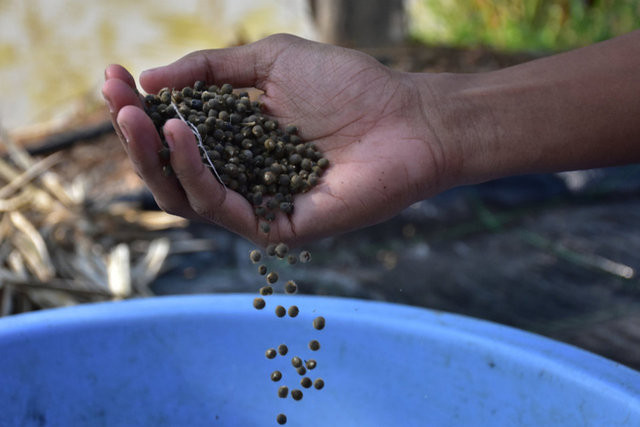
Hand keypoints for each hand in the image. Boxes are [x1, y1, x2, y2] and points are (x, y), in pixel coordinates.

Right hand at [102, 34, 445, 246]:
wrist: (407, 118)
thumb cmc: (349, 87)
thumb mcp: (271, 62)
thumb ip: (212, 69)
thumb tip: (150, 77)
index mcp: (237, 142)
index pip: (174, 136)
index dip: (140, 110)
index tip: (113, 79)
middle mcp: (241, 176)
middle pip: (170, 172)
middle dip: (136, 138)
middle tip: (117, 103)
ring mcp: (258, 204)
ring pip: (185, 196)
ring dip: (155, 157)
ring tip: (140, 117)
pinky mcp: (279, 226)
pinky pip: (223, 208)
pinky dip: (197, 173)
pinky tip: (183, 135)